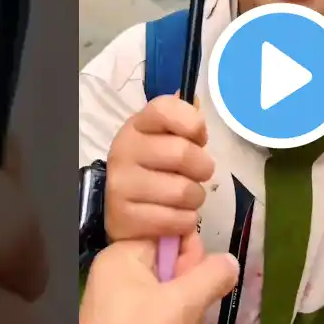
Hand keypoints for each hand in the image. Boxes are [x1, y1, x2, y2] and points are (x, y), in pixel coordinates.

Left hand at [81, 235, 237, 323]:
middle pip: (178, 274)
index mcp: (123, 256)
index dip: (191, 258)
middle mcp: (120, 278)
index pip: (172, 237)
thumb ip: (212, 275)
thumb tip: (230, 261)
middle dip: (192, 303)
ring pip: (177, 305)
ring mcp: (124, 309)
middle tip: (185, 319)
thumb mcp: (183, 303)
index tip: (193, 281)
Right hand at [104, 95, 214, 240]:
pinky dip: (185, 221)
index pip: (166, 109)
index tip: (198, 138)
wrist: (127, 207)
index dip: (192, 123)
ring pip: (183, 192)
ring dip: (195, 199)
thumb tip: (197, 102)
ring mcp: (121, 185)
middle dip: (202, 168)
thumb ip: (184, 121)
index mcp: (137, 125)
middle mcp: (124, 151)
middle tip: (196, 175)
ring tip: (184, 198)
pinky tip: (175, 216)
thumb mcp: (167, 139)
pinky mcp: (125, 217)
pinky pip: (176, 220)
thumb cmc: (157, 168)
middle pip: (183, 153)